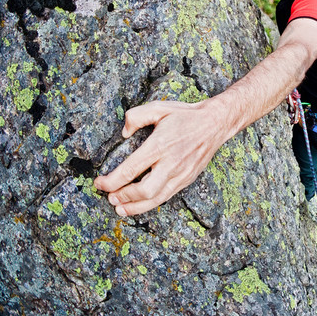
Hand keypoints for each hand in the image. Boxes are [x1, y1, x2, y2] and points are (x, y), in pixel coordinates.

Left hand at [94, 98, 229, 215]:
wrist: (216, 123)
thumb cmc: (186, 116)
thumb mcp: (159, 107)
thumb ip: (136, 116)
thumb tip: (124, 133)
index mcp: (161, 145)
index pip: (131, 169)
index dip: (112, 181)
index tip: (100, 183)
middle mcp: (171, 163)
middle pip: (144, 191)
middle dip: (123, 197)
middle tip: (109, 197)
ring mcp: (181, 174)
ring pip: (156, 199)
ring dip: (135, 207)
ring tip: (120, 208)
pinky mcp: (187, 179)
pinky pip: (167, 196)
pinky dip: (151, 204)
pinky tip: (140, 204)